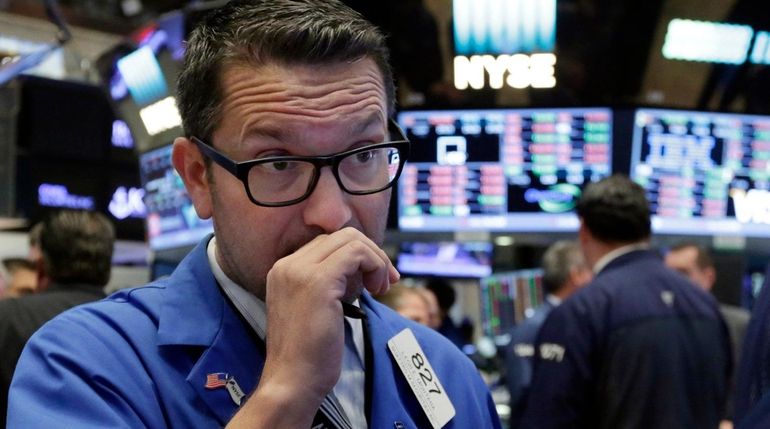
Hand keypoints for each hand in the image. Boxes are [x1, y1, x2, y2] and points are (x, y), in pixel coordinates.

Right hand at [228, 227, 397, 426]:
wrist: (292, 382)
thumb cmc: (307, 356)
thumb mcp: (315, 310)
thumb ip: (329, 287)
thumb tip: (359, 272)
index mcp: (284, 270)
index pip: (328, 244)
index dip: (358, 257)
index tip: (374, 281)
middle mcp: (287, 265)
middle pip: (341, 236)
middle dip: (371, 255)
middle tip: (385, 282)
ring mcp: (300, 271)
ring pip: (351, 240)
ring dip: (376, 260)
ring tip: (380, 289)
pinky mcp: (317, 281)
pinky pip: (356, 253)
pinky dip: (375, 265)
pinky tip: (376, 291)